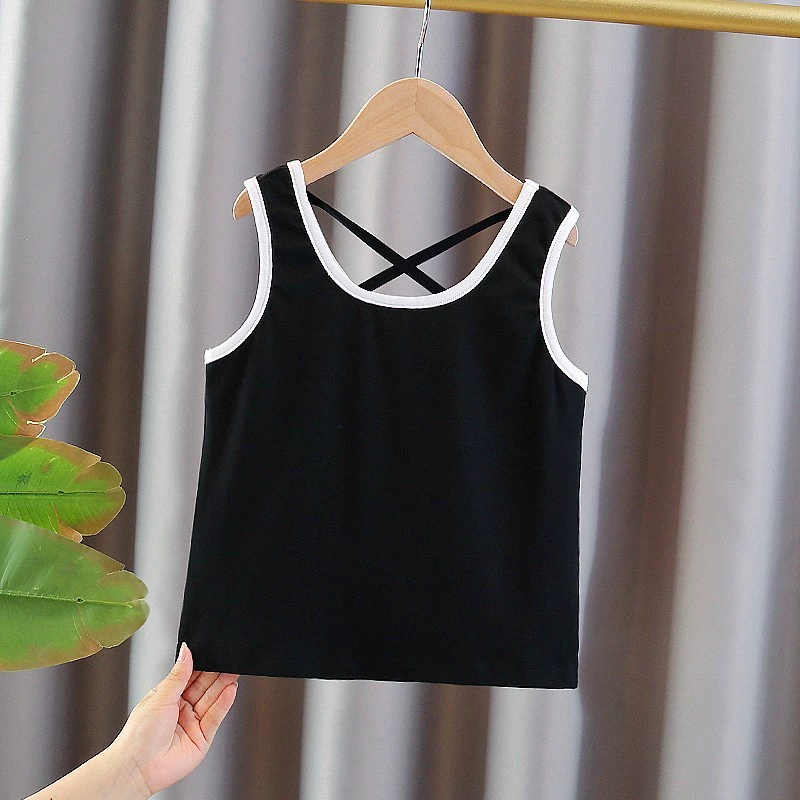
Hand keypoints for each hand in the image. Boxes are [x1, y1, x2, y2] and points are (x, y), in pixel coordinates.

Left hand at [106, 642, 239, 796]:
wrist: (138, 767)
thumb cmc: (139, 735)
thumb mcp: (161, 696)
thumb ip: (179, 674)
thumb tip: (186, 651)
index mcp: (168, 697)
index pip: (190, 676)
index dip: (202, 665)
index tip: (213, 652)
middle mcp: (181, 709)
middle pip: (204, 687)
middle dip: (216, 673)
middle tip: (229, 660)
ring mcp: (192, 723)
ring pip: (212, 700)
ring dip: (223, 686)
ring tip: (234, 672)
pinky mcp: (202, 738)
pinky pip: (216, 717)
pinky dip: (224, 703)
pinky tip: (231, 690)